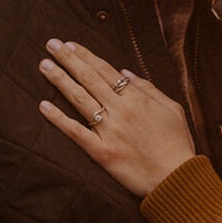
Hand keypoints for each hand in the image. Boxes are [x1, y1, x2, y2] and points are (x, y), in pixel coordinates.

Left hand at [38, 40, 195, 196]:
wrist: (178, 177)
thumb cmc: (178, 143)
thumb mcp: (172, 108)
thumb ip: (148, 88)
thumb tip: (125, 72)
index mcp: (137, 98)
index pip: (106, 70)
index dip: (86, 56)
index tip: (70, 44)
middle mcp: (120, 110)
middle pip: (89, 79)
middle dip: (68, 59)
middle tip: (51, 44)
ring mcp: (109, 131)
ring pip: (79, 99)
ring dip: (60, 80)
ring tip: (44, 65)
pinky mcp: (102, 152)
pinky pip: (76, 132)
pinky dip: (59, 119)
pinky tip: (43, 105)